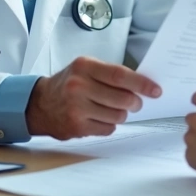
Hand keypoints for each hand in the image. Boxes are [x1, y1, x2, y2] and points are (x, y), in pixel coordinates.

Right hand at [26, 57, 161, 139]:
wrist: (40, 104)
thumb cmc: (68, 84)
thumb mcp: (85, 69)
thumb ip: (110, 74)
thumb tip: (141, 85)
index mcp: (84, 67)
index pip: (120, 76)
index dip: (142, 84)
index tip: (156, 90)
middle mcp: (79, 86)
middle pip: (122, 98)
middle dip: (135, 102)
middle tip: (136, 102)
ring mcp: (77, 108)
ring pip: (118, 116)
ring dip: (121, 114)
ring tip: (112, 108)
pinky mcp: (77, 127)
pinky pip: (108, 128)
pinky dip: (109, 124)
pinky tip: (99, 117)